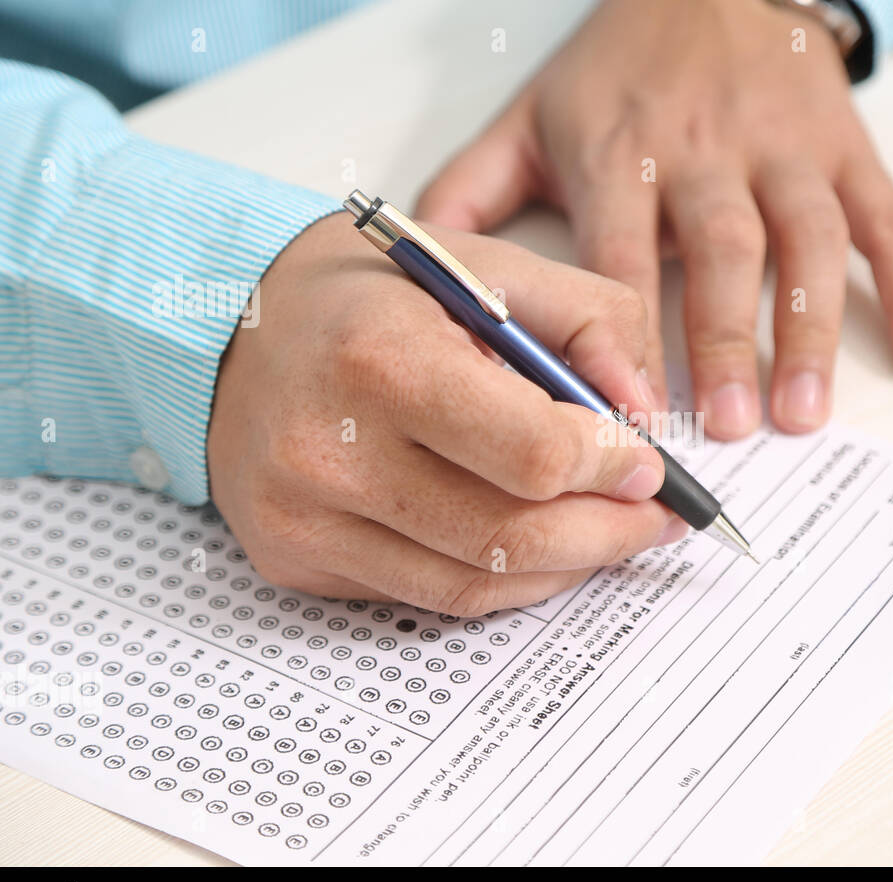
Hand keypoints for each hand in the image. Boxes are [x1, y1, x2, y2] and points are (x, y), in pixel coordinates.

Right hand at [207, 213, 683, 614]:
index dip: (611, 469)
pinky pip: (429, 594)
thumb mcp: (484, 265)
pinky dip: (505, 579)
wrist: (226, 329)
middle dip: (609, 533)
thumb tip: (647, 418)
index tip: (648, 465)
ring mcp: (305, 519)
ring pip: (477, 581)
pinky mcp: (297, 561)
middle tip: (655, 517)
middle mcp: (328, 450)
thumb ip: (588, 321)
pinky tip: (540, 547)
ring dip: (567, 567)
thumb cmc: (364, 294)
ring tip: (611, 534)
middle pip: (511, 533)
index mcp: (381, 358)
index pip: (531, 454)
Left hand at [417, 0, 892, 439]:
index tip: (632, 415)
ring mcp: (785, 146)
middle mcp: (707, 148)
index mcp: (622, 150)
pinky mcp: (845, 145)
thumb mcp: (529, 118)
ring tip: (807, 412)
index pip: (621, 256)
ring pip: (808, 240)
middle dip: (727, 341)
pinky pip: (888, 218)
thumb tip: (416, 271)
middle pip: (721, 251)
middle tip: (732, 428)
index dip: (628, 336)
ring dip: (814, 328)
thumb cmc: (618, 69)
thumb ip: (473, 195)